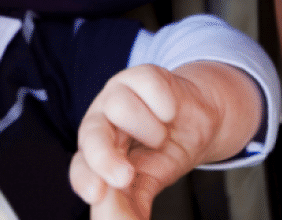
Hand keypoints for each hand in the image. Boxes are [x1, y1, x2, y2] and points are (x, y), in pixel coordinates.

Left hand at [69, 61, 261, 219]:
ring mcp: (119, 94)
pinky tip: (169, 112)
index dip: (85, 180)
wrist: (199, 119)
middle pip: (90, 134)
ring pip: (119, 106)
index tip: (97, 194)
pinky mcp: (141, 74)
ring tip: (161, 135)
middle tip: (126, 176)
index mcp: (96, 152)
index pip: (81, 168)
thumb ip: (130, 206)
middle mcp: (102, 121)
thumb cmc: (165, 151)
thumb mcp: (147, 183)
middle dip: (104, 157)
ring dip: (149, 129)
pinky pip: (147, 84)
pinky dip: (164, 104)